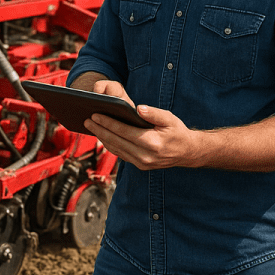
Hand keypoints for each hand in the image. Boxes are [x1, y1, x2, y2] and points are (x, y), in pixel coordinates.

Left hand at [85, 99, 201, 170]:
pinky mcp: (140, 166)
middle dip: (100, 130)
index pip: (123, 132)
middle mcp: (145, 156)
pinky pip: (121, 154)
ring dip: (102, 138)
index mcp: (152, 143)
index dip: (108, 123)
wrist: (187, 152)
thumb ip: (154, 113)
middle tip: (87, 120)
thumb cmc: (177, 132)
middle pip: (116, 141)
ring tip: (91, 127)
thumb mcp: (169, 119)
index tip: (95, 115)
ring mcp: (142, 163)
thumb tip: (138, 109)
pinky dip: (110, 145)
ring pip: (116, 149)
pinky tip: (103, 136)